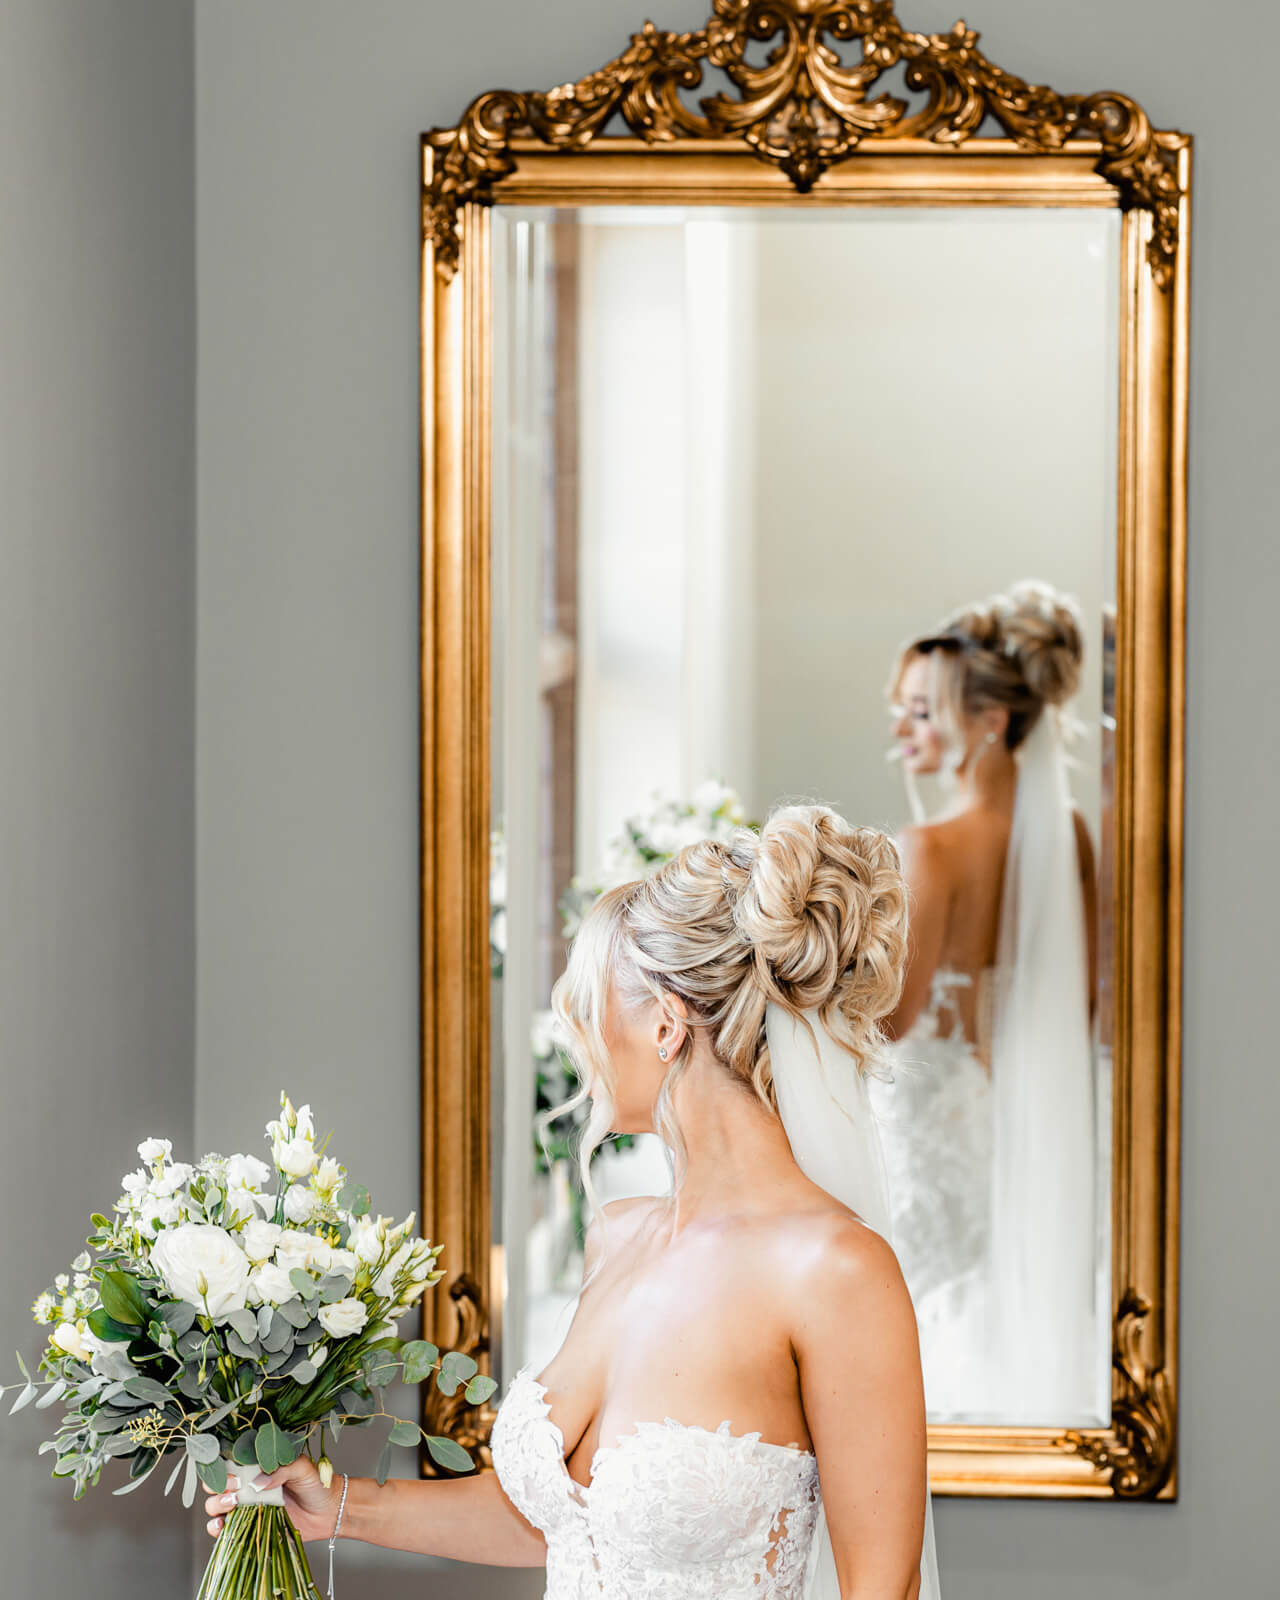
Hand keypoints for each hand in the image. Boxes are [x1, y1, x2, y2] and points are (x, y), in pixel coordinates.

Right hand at [205, 1457, 343, 1542]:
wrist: (326, 1512)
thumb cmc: (315, 1484)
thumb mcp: (302, 1467)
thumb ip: (282, 1468)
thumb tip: (258, 1481)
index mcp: (257, 1467)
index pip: (229, 1462)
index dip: (224, 1466)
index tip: (233, 1473)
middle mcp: (247, 1486)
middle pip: (216, 1484)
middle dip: (218, 1486)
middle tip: (234, 1488)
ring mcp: (245, 1507)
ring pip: (215, 1506)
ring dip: (217, 1505)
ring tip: (233, 1504)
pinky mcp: (247, 1527)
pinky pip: (222, 1530)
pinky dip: (216, 1528)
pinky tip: (223, 1524)